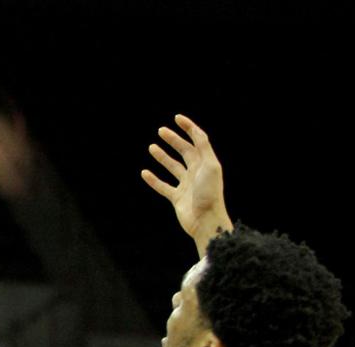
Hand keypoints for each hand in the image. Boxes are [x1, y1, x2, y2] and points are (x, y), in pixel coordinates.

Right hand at [141, 114, 231, 253]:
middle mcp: (197, 172)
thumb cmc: (210, 193)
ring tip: (152, 147)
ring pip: (172, 167)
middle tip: (161, 131)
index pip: (197, 140)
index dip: (188, 128)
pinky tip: (145, 173)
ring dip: (162, 157)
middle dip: (173, 140)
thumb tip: (196, 131)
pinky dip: (154, 180)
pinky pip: (163, 186)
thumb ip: (204, 147)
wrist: (206, 220)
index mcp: (206, 163)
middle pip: (184, 151)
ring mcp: (186, 185)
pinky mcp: (177, 198)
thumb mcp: (210, 165)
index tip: (176, 118)